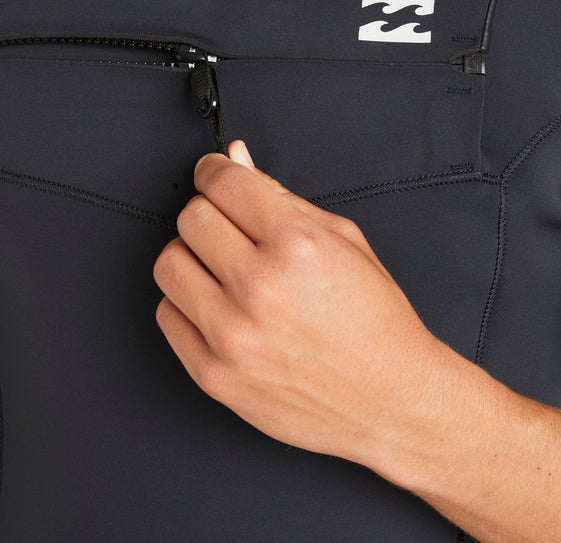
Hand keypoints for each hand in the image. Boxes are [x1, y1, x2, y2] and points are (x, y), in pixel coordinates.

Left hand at [152, 141, 445, 471]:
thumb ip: (281, 196)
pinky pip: (167, 315)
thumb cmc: (376, 322)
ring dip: (192, 257)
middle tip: (230, 226)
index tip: (215, 174)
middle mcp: (260, 287)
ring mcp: (232, 335)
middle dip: (209, 212)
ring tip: (223, 268)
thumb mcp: (344, 240)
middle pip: (191, 218)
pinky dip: (187, 304)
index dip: (215, 170)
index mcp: (297, 245)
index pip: (223, 183)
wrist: (393, 401)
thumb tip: (235, 159)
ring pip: (169, 264)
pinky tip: (219, 306)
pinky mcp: (214, 375)